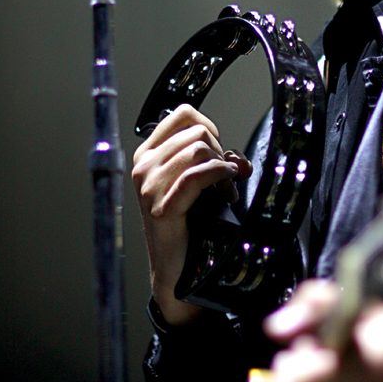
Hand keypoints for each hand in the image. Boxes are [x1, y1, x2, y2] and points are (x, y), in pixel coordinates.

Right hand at [132, 104, 251, 324]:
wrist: (177, 268)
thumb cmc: (190, 223)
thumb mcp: (198, 183)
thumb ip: (215, 162)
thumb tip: (239, 159)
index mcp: (147, 154)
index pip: (183, 113)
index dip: (208, 125)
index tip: (218, 150)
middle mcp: (143, 165)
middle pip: (197, 132)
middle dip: (220, 151)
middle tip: (227, 178)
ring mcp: (149, 186)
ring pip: (199, 149)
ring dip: (222, 167)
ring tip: (227, 190)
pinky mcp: (162, 207)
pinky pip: (196, 176)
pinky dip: (219, 177)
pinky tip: (228, 189)